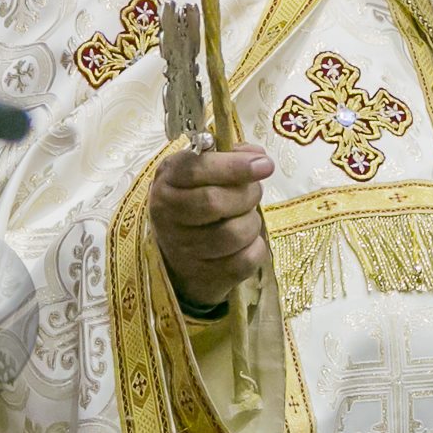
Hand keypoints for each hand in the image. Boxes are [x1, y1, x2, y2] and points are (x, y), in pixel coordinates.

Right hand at [147, 143, 273, 309]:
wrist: (179, 253)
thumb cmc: (198, 199)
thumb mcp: (204, 169)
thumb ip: (231, 155)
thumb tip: (258, 157)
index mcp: (167, 182)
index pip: (196, 169)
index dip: (234, 166)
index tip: (265, 165)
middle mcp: (168, 216)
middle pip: (215, 202)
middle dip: (247, 194)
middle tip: (253, 192)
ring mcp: (183, 251)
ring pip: (234, 233)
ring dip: (251, 222)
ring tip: (245, 217)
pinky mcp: (203, 277)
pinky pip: (244, 260)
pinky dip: (255, 248)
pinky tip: (246, 242)